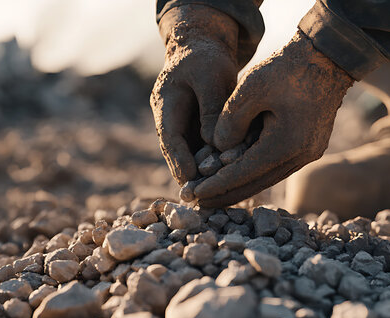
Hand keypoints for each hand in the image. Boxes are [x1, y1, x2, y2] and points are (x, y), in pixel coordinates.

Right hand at [150, 5, 238, 184]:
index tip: (188, 177)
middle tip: (198, 198)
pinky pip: (201, 148)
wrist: (202, 47)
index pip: (169, 135)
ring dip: (199, 173)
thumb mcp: (212, 76)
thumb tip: (216, 144)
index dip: (178, 158)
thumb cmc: (207, 58)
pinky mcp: (195, 128)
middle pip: (177, 151)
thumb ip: (212, 108)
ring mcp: (180, 124)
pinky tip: (223, 180)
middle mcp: (169, 117)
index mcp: (165, 102)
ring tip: (211, 196)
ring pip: (189, 153)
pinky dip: (210, 163)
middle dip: (186, 174)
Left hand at [194, 31, 354, 206]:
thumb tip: (217, 150)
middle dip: (224, 195)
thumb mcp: (251, 88)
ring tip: (212, 194)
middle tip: (197, 203)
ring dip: (239, 187)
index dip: (215, 185)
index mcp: (285, 145)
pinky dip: (254, 173)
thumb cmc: (287, 69)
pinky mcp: (308, 147)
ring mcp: (307, 154)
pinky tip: (237, 175)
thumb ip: (229, 121)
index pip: (242, 174)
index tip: (192, 193)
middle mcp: (299, 156)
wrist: (326, 58)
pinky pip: (276, 167)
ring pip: (266, 179)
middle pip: (255, 185)